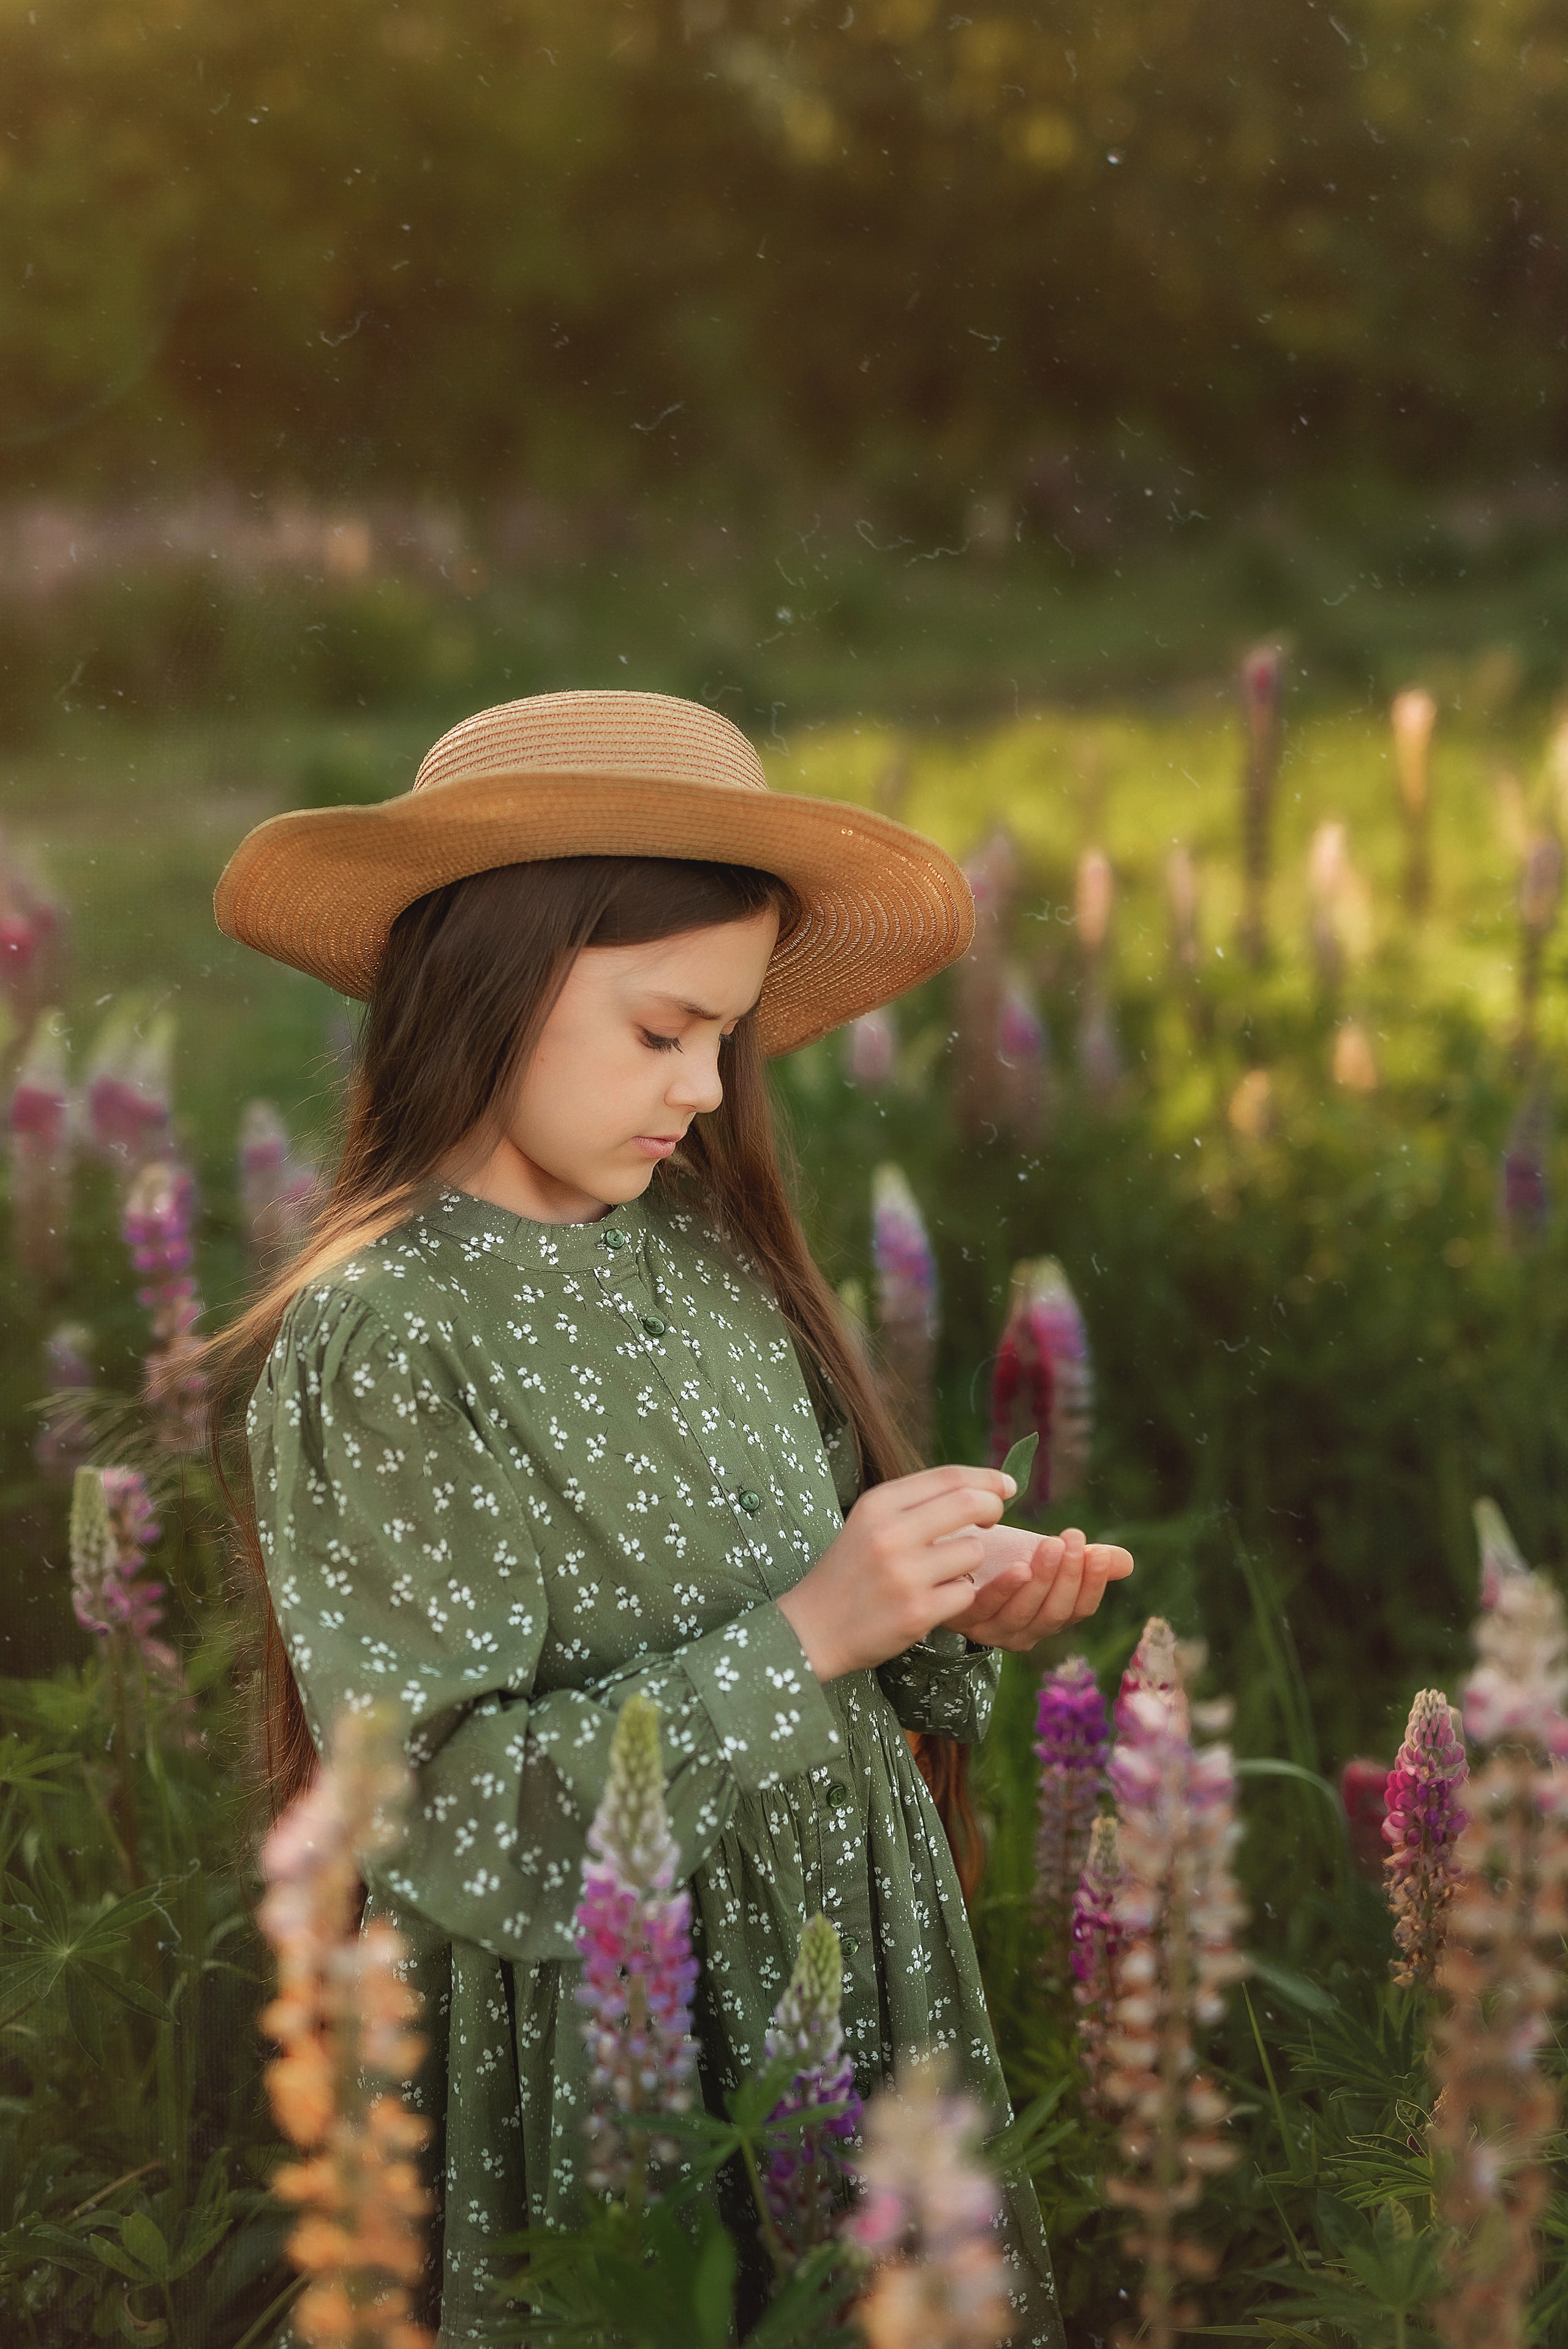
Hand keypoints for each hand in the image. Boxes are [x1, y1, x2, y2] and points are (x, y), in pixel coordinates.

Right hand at [777, 1462, 1016, 1682]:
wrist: (813, 1628)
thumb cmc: (851, 1570)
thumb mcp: (870, 1522)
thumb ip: (917, 1503)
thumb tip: (983, 1488)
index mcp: (878, 1504)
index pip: (949, 1476)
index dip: (987, 1478)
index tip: (1006, 1486)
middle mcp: (890, 1533)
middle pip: (971, 1504)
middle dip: (993, 1509)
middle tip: (994, 1520)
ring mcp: (905, 1574)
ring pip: (974, 1552)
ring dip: (969, 1562)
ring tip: (942, 1573)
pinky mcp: (917, 1612)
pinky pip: (967, 1592)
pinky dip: (959, 1596)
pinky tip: (934, 1600)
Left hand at [942, 1525, 1134, 1652]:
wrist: (943, 1552)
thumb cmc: (997, 1555)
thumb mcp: (1041, 1553)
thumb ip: (1081, 1559)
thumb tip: (1125, 1562)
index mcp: (1046, 1618)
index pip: (1079, 1609)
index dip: (1092, 1584)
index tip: (1099, 1553)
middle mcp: (1021, 1632)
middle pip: (1055, 1613)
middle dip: (1069, 1577)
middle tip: (1074, 1541)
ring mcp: (990, 1630)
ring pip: (1025, 1614)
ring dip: (1042, 1579)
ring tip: (1051, 1546)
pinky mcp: (961, 1618)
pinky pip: (986, 1608)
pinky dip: (1005, 1589)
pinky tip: (1018, 1567)